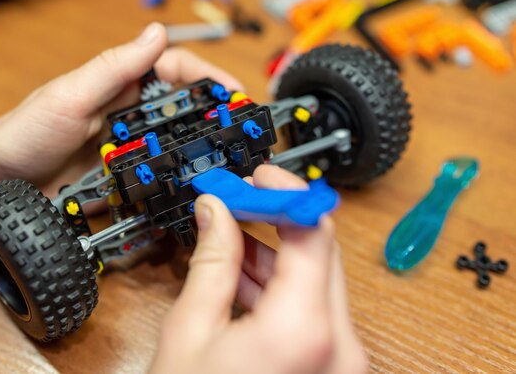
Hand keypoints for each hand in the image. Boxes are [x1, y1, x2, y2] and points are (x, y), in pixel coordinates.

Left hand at [0, 23, 242, 196]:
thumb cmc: (27, 130)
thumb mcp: (71, 95)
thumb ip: (114, 67)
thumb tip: (157, 32)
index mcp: (122, 84)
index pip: (176, 70)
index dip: (208, 77)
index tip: (234, 93)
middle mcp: (132, 113)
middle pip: (185, 110)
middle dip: (216, 118)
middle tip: (243, 134)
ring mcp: (131, 148)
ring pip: (177, 145)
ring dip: (202, 152)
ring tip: (227, 164)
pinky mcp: (126, 178)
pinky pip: (159, 178)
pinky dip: (178, 183)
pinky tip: (193, 190)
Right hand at [150, 165, 367, 373]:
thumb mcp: (190, 332)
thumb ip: (210, 263)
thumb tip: (215, 212)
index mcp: (303, 329)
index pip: (312, 230)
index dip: (284, 192)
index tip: (258, 177)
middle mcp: (337, 342)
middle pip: (320, 249)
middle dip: (278, 217)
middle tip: (240, 199)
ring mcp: (341, 357)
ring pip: (317, 278)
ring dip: (277, 251)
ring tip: (231, 234)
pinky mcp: (332, 364)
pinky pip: (314, 308)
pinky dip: (282, 287)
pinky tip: (244, 274)